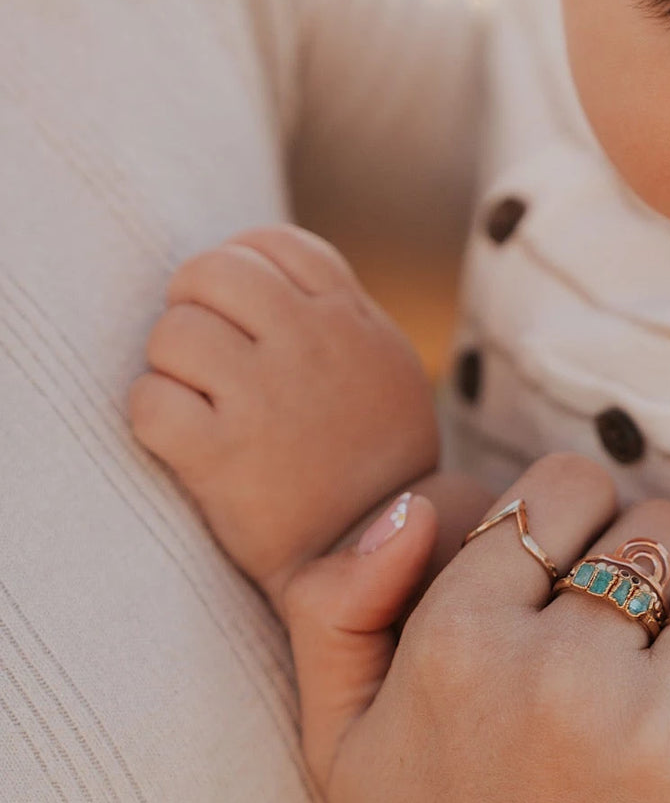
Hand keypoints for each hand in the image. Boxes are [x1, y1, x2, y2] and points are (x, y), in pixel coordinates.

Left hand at [129, 224, 437, 609]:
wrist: (378, 556)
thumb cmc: (373, 464)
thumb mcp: (387, 369)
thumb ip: (336, 313)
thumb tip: (265, 265)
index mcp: (351, 320)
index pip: (270, 246)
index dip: (239, 269)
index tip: (240, 315)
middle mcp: (311, 346)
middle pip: (210, 272)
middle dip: (193, 307)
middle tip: (206, 358)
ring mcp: (266, 399)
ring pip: (172, 332)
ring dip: (170, 366)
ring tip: (201, 404)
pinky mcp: (223, 456)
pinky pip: (149, 401)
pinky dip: (153, 417)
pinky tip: (186, 442)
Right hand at [282, 453, 669, 802]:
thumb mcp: (340, 747)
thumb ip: (336, 605)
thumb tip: (417, 500)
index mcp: (457, 647)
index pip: (563, 490)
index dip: (579, 527)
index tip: (582, 591)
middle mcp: (563, 678)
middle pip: (659, 523)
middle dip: (653, 570)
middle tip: (643, 646)